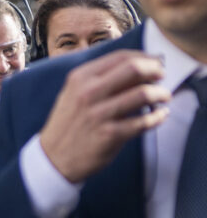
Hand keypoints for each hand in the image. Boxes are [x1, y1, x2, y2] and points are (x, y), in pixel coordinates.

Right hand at [39, 50, 169, 183]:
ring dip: (161, 94)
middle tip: (162, 77)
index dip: (144, 57)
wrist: (52, 160)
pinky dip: (157, 117)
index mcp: (80, 78)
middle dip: (156, 70)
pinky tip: (159, 116)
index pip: (121, 57)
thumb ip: (98, 79)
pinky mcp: (109, 135)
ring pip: (143, 94)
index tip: (154, 63)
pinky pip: (143, 121)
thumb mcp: (73, 94)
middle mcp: (88, 93)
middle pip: (135, 68)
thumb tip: (136, 67)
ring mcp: (99, 115)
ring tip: (164, 97)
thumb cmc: (67, 125)